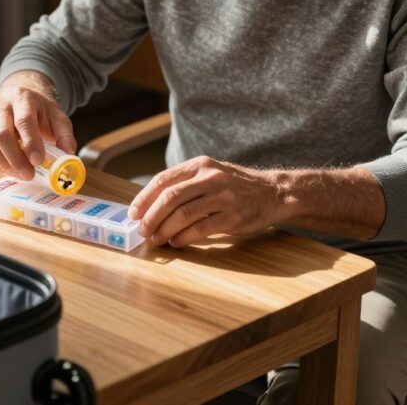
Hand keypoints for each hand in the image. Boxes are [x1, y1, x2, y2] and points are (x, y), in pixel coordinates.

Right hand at [0, 71, 76, 179]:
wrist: (22, 98)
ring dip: (6, 165)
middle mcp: (1, 105)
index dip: (30, 142)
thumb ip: (64, 135)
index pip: (24, 120)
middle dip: (16, 159)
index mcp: (23, 98)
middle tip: (30, 174)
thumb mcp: (58, 117)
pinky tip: (12, 170)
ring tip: (22, 174)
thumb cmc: (40, 110)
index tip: (38, 161)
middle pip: (2, 134)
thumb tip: (68, 156)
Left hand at [128, 156, 287, 246]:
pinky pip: (200, 229)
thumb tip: (149, 205)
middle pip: (170, 198)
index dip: (144, 198)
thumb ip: (184, 184)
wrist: (273, 193)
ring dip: (164, 230)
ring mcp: (223, 197)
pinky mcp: (232, 216)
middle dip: (151, 217)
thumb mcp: (209, 174)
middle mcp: (210, 178)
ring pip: (183, 215)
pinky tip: (176, 242)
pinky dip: (183, 238)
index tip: (133, 213)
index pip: (163, 180)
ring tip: (157, 239)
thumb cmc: (234, 186)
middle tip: (142, 230)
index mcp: (199, 165)